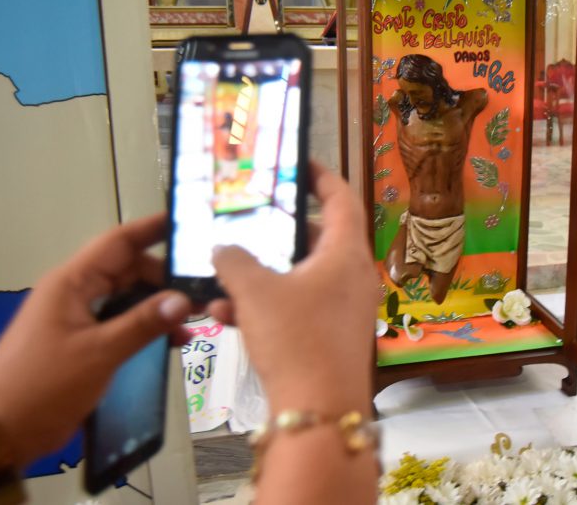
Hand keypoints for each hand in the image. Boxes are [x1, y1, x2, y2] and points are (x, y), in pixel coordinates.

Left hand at [0, 214, 191, 465]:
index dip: (154, 229)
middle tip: (206, 289)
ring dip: (162, 307)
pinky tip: (175, 341)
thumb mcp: (99, 352)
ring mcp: (83, 318)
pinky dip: (150, 328)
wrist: (2, 429)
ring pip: (131, 299)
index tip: (190, 222)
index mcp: (74, 282)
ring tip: (198, 318)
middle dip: (167, 278)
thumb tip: (184, 299)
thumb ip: (143, 323)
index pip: (120, 242)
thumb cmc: (45, 383)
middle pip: (132, 271)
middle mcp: (79, 293)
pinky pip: (126, 324)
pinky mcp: (88, 343)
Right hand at [208, 162, 379, 415]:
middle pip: (318, 238)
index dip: (321, 176)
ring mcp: (345, 309)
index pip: (342, 197)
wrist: (317, 411)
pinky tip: (226, 315)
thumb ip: (234, 261)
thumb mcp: (255, 292)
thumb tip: (224, 249)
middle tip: (250, 223)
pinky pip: (297, 309)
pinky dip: (266, 307)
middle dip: (278, 234)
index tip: (300, 164)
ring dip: (261, 277)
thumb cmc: (297, 342)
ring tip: (223, 279)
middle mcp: (352, 277)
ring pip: (300, 277)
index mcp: (346, 253)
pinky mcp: (331, 337)